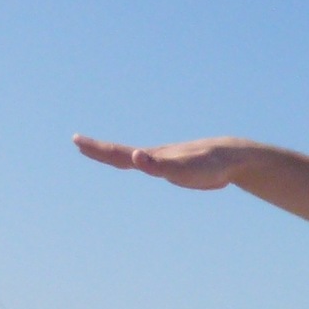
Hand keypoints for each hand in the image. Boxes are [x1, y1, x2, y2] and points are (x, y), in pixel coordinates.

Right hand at [72, 134, 254, 189]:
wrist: (232, 159)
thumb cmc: (209, 164)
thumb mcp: (183, 168)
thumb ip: (158, 165)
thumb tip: (135, 157)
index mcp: (153, 157)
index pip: (118, 153)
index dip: (97, 149)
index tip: (76, 140)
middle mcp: (155, 156)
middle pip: (121, 154)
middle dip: (98, 150)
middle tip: (76, 141)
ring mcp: (164, 161)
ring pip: (134, 158)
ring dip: (114, 155)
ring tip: (98, 152)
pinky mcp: (174, 168)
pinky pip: (150, 164)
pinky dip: (137, 161)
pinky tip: (136, 160)